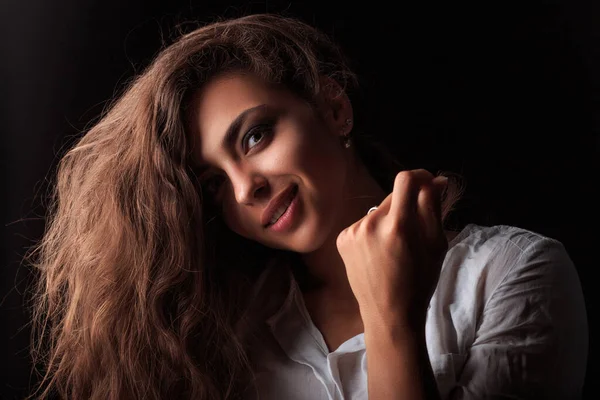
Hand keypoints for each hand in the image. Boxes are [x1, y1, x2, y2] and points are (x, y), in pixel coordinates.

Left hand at [335, 169, 448, 327]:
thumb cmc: (419, 282)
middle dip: (407, 206)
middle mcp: (370, 224)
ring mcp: (352, 231)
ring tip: (394, 248)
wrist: (389, 314)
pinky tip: (378, 253)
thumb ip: (433, 207)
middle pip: (393, 197)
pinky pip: (364, 224)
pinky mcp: (342, 239)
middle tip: (415, 230)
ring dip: (389, 220)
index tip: (429, 183)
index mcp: (397, 226)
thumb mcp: (435, 245)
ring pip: (378, 212)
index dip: (420, 175)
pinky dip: (373, 232)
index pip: (405, 180)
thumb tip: (436, 180)